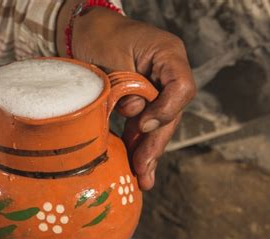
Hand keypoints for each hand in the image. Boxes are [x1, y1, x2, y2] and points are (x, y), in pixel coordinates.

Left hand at [57, 4, 195, 189]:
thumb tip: (138, 120)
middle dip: (155, 143)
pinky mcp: (143, 99)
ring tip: (143, 178)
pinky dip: (138, 143)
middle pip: (171, 113)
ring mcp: (158, 87)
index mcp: (168, 55)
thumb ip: (127, 90)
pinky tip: (136, 166)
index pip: (182, 86)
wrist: (88, 30)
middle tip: (143, 169)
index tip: (143, 124)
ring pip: (158, 124)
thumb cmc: (100, 36)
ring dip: (148, 151)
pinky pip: (144, 124)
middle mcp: (168, 73)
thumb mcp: (111, 60)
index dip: (166, 109)